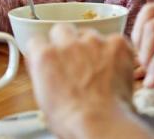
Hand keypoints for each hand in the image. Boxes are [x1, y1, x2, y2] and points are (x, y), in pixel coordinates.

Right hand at [29, 24, 152, 138]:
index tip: (50, 58)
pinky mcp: (116, 44)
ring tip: (97, 68)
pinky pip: (114, 40)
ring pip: (89, 33)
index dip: (44, 50)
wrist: (101, 123)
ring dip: (91, 46)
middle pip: (62, 29)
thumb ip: (42, 74)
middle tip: (74, 59)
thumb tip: (43, 67)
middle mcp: (67, 43)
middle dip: (66, 41)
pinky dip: (114, 51)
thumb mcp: (43, 99)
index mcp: (45, 57)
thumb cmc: (72, 120)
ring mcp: (93, 41)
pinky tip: (114, 68)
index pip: (37, 40)